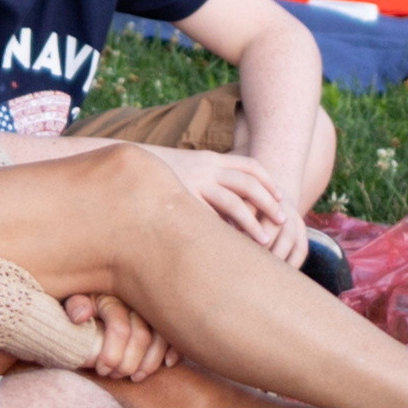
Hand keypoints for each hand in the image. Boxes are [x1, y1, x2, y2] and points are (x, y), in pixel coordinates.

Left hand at [62, 292, 174, 388]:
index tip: (101, 370)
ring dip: (150, 363)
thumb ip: (75, 304)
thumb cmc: (88, 298)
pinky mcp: (171, 313)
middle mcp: (139, 297)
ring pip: (163, 338)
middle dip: (128, 363)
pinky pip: (180, 333)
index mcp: (115, 293)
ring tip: (136, 377)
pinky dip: (176, 350)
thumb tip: (80, 316)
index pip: (119, 328)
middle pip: (142, 336)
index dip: (110, 354)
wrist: (103, 284)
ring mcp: (158, 304)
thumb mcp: (77, 296)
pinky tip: (167, 364)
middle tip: (116, 376)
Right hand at [162, 149, 307, 258]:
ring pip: (234, 202)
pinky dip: (224, 232)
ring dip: (252, 222)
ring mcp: (195, 183)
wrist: (125, 164)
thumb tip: (225, 195)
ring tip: (265, 241)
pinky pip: (210, 219)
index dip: (268, 180)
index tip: (281, 197)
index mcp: (210, 159)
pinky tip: (232, 247)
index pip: (250, 165)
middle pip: (249, 183)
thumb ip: (206, 176)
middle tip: (282, 220)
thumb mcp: (186, 168)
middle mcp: (206, 168)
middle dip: (268, 202)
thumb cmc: (158, 173)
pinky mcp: (183, 199)